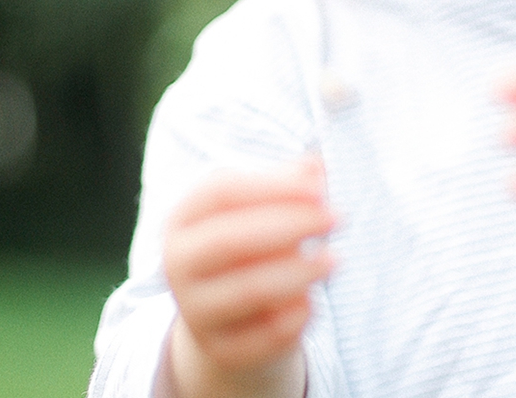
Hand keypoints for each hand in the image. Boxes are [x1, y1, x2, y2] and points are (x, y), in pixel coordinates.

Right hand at [163, 157, 335, 395]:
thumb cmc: (254, 239)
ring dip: (299, 271)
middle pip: (230, 239)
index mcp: (185, 217)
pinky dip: (294, 317)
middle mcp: (178, 263)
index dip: (273, 186)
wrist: (231, 314)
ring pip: (248, 290)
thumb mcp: (265, 205)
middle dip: (290, 225)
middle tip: (337, 217)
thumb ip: (290, 181)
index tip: (320, 187)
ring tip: (335, 259)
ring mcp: (194, 310)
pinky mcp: (219, 349)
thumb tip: (315, 166)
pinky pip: (262, 335)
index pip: (220, 191)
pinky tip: (312, 302)